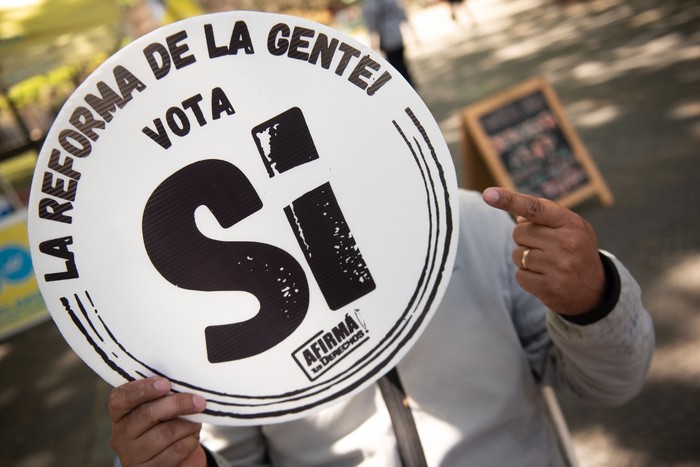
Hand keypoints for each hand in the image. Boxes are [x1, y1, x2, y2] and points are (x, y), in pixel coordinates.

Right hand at [109, 377, 207, 465]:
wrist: (169, 454)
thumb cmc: (165, 421)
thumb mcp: (159, 406)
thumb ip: (164, 395)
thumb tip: (185, 384)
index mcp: (120, 413)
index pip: (121, 398)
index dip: (143, 389)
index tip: (166, 383)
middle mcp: (120, 435)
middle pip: (147, 414)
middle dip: (177, 404)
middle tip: (198, 401)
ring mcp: (132, 455)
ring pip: (164, 433)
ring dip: (188, 425)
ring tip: (196, 421)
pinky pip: (175, 451)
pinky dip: (189, 441)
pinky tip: (192, 436)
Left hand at [482, 187, 604, 314]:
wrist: (593, 289)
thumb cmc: (575, 250)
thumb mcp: (570, 227)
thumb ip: (545, 215)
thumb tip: (518, 214)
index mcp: (572, 223)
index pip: (535, 208)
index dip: (510, 200)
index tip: (488, 194)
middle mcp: (566, 243)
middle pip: (519, 232)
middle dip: (525, 238)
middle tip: (545, 247)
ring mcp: (558, 267)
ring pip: (517, 254)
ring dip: (524, 258)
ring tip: (546, 263)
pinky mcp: (548, 287)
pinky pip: (519, 275)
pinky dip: (526, 275)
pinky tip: (543, 277)